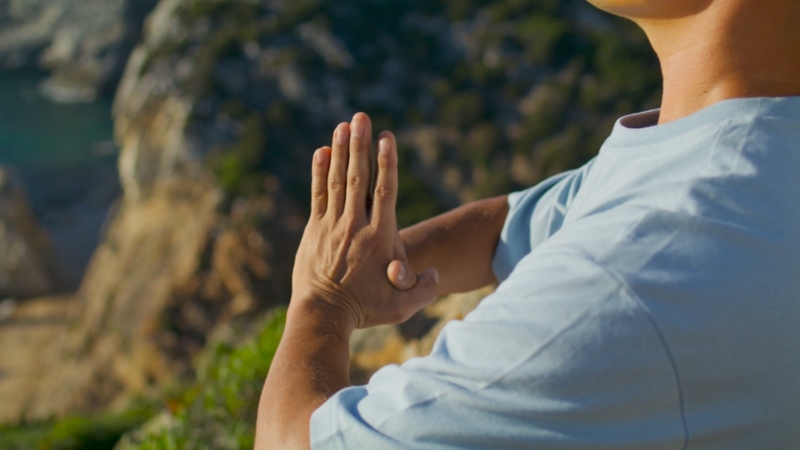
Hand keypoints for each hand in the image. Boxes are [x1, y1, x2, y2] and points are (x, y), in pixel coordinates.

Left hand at [291, 113, 438, 328]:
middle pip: (358, 178)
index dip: (387, 162)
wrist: (322, 316)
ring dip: (342, 151)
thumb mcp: (402, 307)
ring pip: (338, 181)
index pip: (385, 192)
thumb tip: (435, 273)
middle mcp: (355, 226)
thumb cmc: (365, 312)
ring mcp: (332, 227)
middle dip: (361, 145)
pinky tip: (322, 151)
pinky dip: (320, 172)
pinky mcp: (315, 231)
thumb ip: (423, 289)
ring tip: (344, 125)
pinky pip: (318, 195)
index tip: (386, 138)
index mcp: (379, 239)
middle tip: (361, 117)